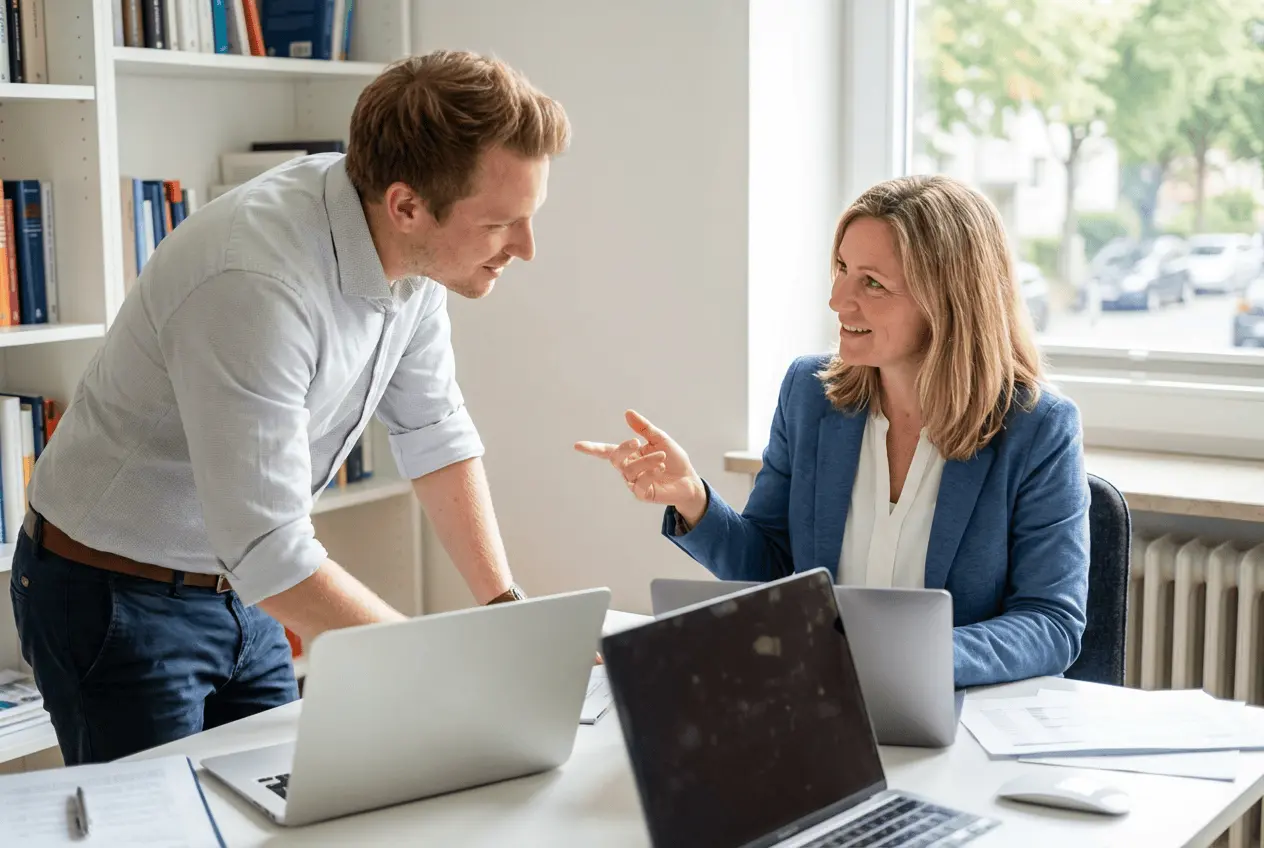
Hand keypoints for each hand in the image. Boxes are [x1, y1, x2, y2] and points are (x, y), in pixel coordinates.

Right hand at [574, 410, 707, 524]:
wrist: (689, 479)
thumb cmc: (674, 459)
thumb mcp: (660, 439)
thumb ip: (644, 428)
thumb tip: (627, 412)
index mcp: (630, 454)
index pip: (607, 451)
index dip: (592, 448)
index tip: (578, 445)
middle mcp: (628, 469)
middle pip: (616, 458)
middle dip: (623, 449)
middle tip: (637, 442)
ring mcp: (634, 483)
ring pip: (630, 470)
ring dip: (647, 461)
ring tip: (663, 457)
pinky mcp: (643, 494)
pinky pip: (640, 483)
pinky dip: (650, 473)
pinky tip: (661, 469)